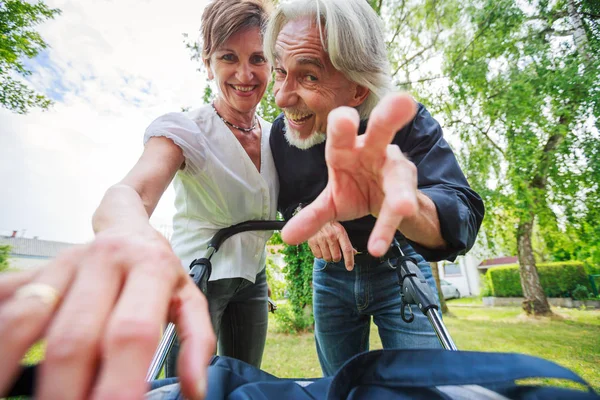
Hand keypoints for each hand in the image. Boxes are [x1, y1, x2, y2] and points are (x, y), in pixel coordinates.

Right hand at [0, 228, 214, 399]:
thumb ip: (197, 341)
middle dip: (67, 392)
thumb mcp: (190, 299)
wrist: (127, 229)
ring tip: (26, 398)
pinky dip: (3, 339)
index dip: (120, 382)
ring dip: (17, 366)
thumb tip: (195, 390)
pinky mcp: (35, 271)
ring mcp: (64, 264)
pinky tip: (5, 366)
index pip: (131, 332)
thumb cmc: (158, 272)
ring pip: (28, 321)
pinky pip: (7, 303)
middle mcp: (104, 261)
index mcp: (150, 268)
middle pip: (74, 338)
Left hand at [282, 93, 418, 256]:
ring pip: (399, 175)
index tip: (344, 119)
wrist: (386, 202)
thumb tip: (285, 237)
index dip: (343, 124)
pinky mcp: (407, 190)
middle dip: (390, 116)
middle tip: (404, 101)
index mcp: (346, 149)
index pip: (342, 132)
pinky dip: (387, 227)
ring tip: (402, 207)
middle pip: (381, 130)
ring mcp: (394, 169)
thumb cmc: (355, 190)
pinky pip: (398, 208)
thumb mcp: (332, 203)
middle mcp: (373, 151)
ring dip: (401, 191)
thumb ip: (311, 216)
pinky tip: (378, 246)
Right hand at [307, 221, 356, 270]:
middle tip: (335, 254)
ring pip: (327, 258)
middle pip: (337, 257)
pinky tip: (320, 248)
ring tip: (327, 249)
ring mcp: (321, 238)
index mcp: (340, 232)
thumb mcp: (341, 231)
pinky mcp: (312, 241)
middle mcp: (331, 235)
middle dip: (337, 258)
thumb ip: (347, 243)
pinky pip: (318, 256)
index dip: (349, 260)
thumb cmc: (331, 226)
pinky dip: (320, 255)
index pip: (347, 249)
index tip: (349, 268)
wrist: (316, 216)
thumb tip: (354, 253)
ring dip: (328, 257)